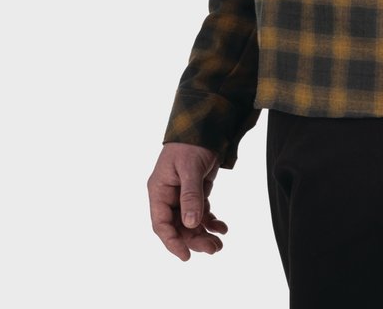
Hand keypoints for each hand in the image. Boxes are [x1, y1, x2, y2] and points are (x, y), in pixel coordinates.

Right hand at [147, 142, 225, 260]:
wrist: (205, 126)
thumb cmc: (191, 143)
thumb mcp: (190, 168)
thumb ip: (190, 195)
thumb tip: (190, 224)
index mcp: (159, 190)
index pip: (161, 223)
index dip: (172, 242)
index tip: (186, 255)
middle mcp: (169, 196)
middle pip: (178, 227)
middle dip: (194, 240)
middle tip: (213, 248)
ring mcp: (182, 195)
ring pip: (190, 223)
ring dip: (203, 234)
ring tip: (219, 243)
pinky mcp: (196, 192)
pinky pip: (201, 213)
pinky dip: (211, 222)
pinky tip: (222, 227)